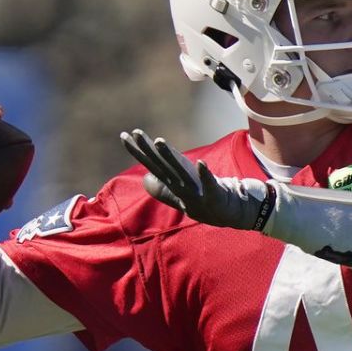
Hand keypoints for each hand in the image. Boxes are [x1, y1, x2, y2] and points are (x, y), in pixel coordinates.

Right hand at [120, 129, 275, 230]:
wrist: (226, 217)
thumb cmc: (203, 202)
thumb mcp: (181, 194)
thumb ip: (163, 188)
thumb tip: (146, 179)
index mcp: (173, 183)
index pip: (153, 165)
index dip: (139, 151)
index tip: (124, 135)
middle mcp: (181, 186)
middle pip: (162, 166)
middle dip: (148, 151)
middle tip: (134, 133)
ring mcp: (196, 192)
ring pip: (180, 173)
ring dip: (169, 157)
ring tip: (159, 141)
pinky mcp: (214, 196)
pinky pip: (209, 184)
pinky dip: (205, 174)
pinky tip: (201, 163)